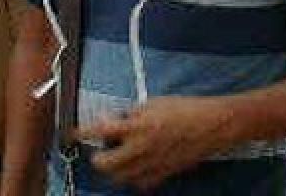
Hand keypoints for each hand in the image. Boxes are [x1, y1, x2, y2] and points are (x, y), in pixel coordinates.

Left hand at [76, 97, 234, 191]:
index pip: (100, 130)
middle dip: (97, 158)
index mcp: (137, 125)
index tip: (72, 133)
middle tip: (98, 149)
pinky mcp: (164, 173)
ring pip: (121, 178)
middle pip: (105, 164)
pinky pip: (141, 183)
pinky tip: (135, 167)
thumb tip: (115, 119)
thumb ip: (131, 112)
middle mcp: (141, 148)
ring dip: (113, 169)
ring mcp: (152, 164)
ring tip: (115, 158)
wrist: (213, 125)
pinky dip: (133, 177)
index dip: (81, 132)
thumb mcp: (153, 102)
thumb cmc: (186, 109)